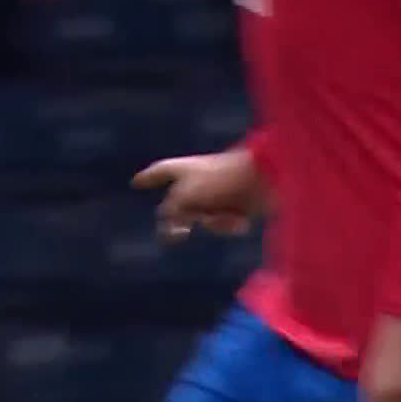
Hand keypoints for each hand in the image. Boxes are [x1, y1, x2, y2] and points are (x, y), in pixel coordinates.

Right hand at [130, 148, 266, 241]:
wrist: (265, 178)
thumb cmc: (221, 180)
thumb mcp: (186, 195)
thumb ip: (171, 213)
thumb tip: (167, 230)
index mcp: (184, 169)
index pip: (159, 173)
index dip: (147, 179)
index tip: (135, 183)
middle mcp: (198, 181)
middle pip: (178, 205)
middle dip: (183, 219)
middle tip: (181, 232)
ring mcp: (217, 194)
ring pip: (202, 219)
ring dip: (212, 222)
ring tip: (226, 216)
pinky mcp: (235, 207)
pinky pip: (222, 225)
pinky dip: (229, 225)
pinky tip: (241, 220)